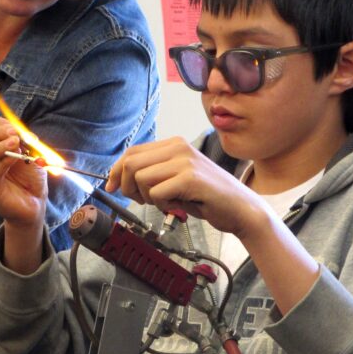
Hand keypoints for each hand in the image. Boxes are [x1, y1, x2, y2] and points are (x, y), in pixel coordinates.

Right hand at [0, 111, 47, 227]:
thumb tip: (14, 128)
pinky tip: (16, 158)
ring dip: (0, 146)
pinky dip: (4, 161)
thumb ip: (18, 137)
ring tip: (16, 144)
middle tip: (15, 135)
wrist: (33, 200)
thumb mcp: (26, 149)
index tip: (15, 128)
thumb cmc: (28, 173)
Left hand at [106, 136, 266, 238]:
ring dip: (146, 198)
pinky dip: (161, 205)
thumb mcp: (175, 179)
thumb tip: (117, 179)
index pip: (131, 152)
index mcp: (173, 144)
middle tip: (143, 200)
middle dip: (127, 186)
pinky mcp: (190, 178)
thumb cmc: (207, 197)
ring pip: (141, 178)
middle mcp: (178, 147)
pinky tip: (177, 207)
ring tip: (165, 203)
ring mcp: (185, 161)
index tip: (112, 187)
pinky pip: (156, 193)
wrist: (241, 209)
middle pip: (130, 163)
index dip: (116, 171)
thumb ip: (152, 173)